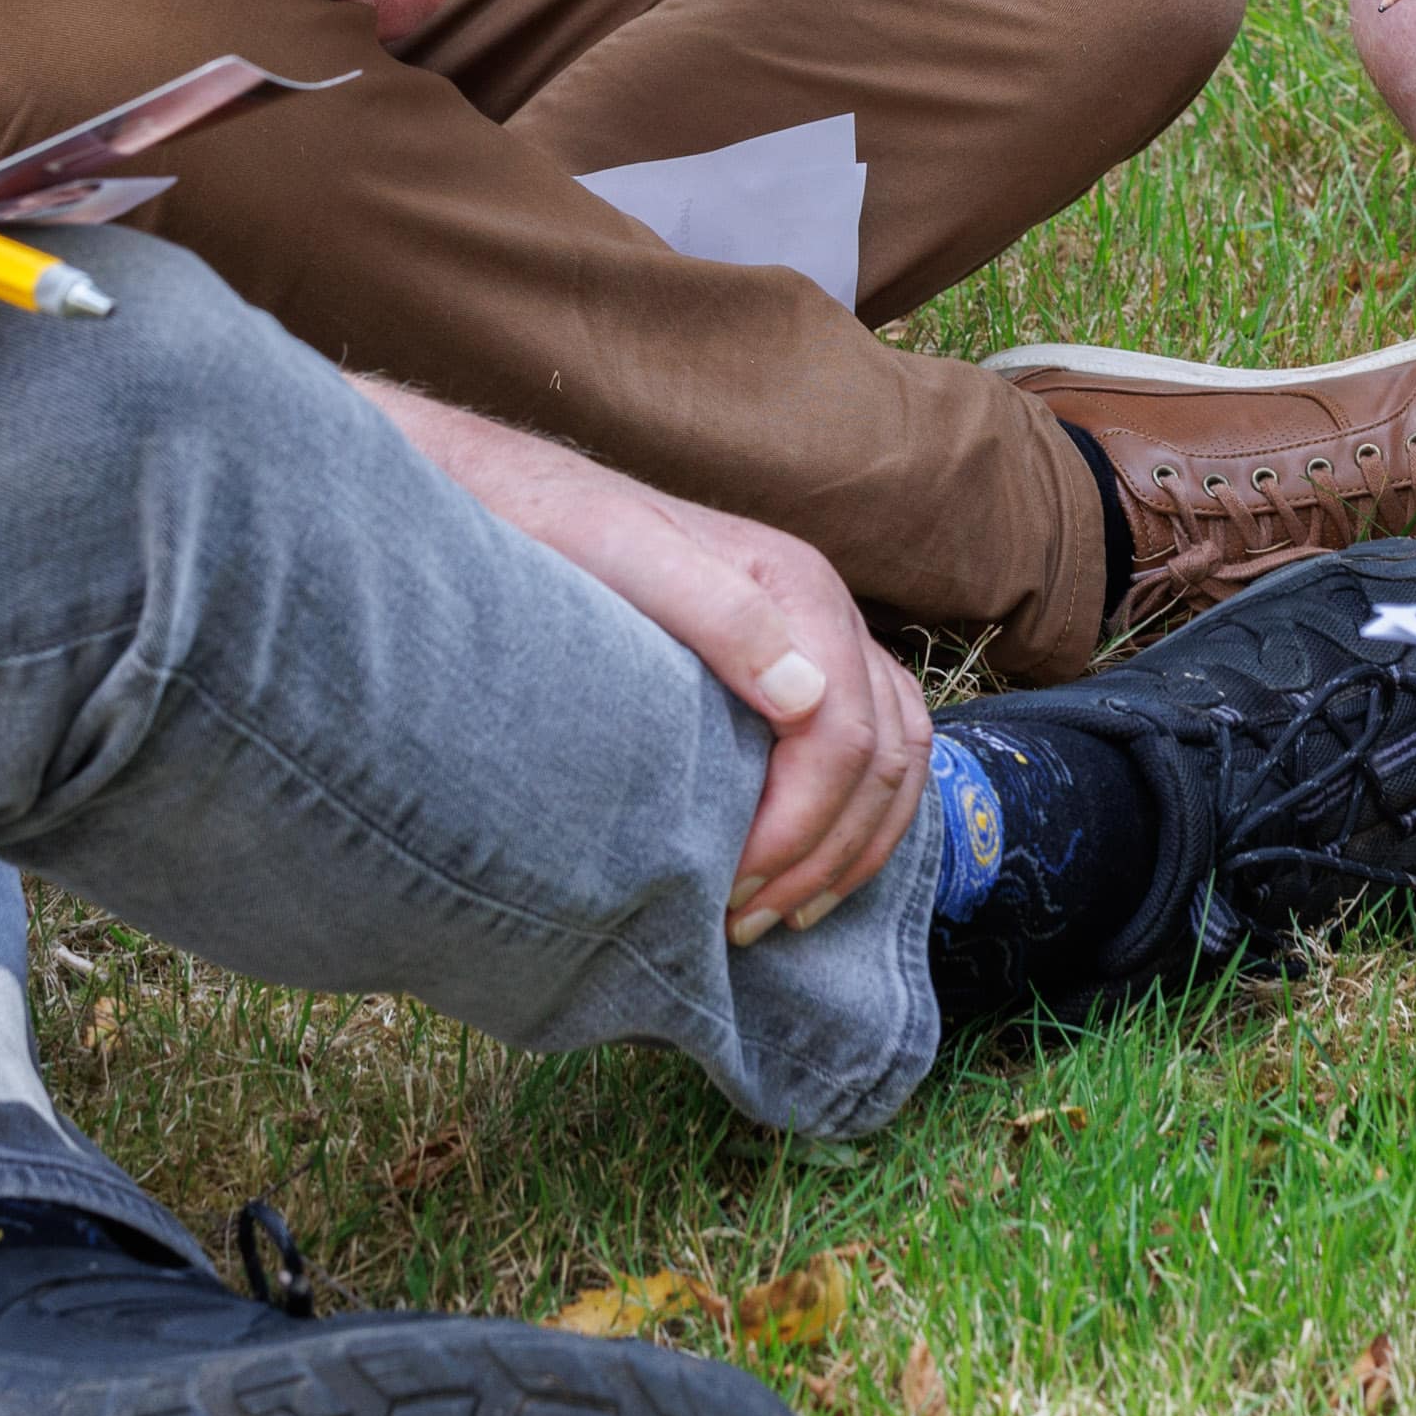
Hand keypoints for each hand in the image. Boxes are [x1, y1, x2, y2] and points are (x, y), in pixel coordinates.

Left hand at [390, 400, 931, 942]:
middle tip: (743, 919)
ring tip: (781, 913)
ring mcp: (820, 634)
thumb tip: (806, 698)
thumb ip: (719, 617)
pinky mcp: (801, 659)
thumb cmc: (557, 534)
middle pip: (883, 754)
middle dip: (826, 852)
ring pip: (898, 754)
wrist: (518, 496)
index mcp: (795, 586)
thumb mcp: (623, 560)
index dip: (801, 825)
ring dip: (855, 847)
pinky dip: (862, 817)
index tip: (730, 885)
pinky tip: (809, 866)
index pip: (843, 732)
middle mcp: (825, 608)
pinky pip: (878, 743)